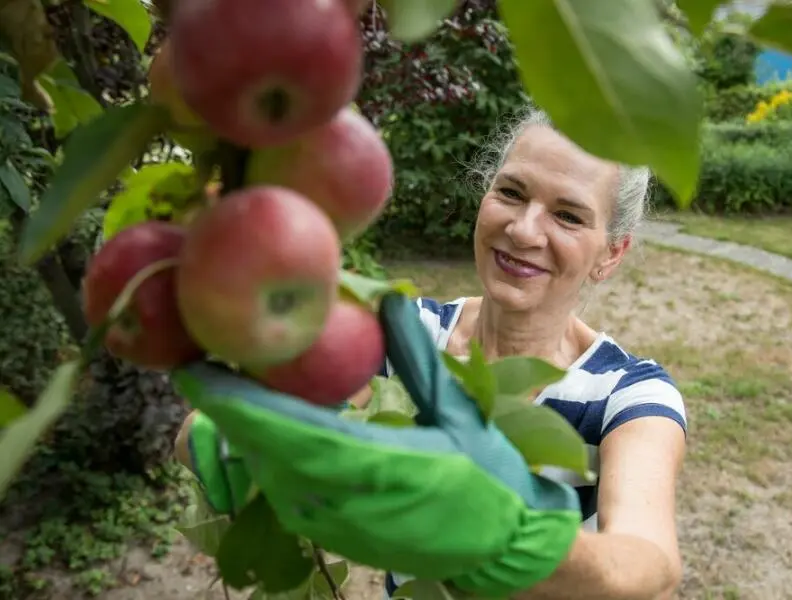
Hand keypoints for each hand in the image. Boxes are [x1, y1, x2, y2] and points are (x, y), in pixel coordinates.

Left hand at [173, 293, 581, 596]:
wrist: (497, 548)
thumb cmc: (487, 478)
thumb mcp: (458, 413)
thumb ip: (418, 359)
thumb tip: (390, 300)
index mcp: (378, 466)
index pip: (290, 431)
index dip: (237, 403)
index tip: (196, 369)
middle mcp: (342, 500)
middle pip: (263, 450)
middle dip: (225, 407)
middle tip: (198, 359)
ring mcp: (331, 523)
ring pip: (266, 471)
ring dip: (240, 428)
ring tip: (220, 383)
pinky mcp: (330, 533)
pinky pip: (281, 488)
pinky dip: (263, 451)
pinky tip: (258, 423)